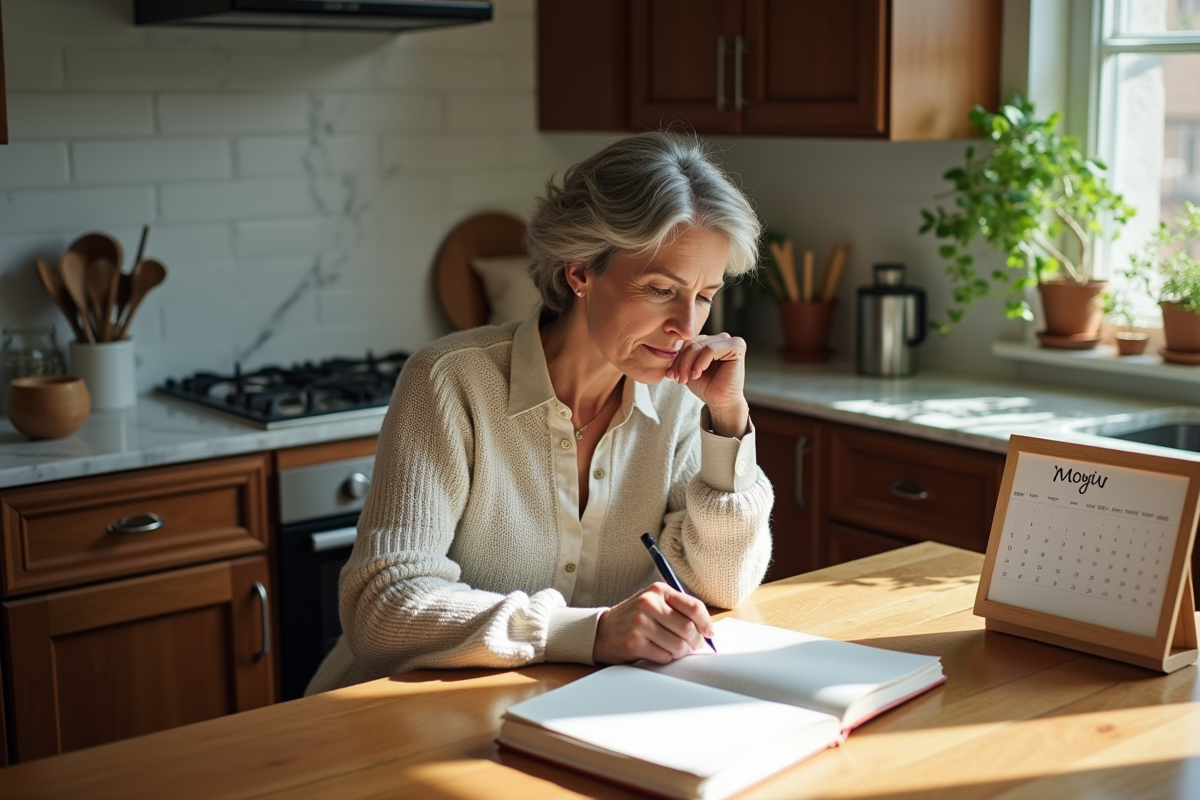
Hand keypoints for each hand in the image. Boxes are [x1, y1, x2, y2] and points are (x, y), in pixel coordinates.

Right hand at [593, 582, 714, 664]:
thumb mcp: (654, 602)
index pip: (694, 607)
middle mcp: (648, 603)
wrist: (602, 630)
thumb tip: (706, 629)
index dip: (706, 623)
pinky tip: (658, 652)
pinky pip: (663, 656)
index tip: (709, 633)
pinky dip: (665, 658)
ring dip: (680, 652)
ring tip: (673, 649)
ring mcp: (639, 623)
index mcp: (658, 590)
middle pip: (688, 628)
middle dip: (695, 642)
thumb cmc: (634, 617)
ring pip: (678, 645)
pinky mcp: (634, 643)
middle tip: (692, 646)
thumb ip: (678, 610)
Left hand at [665, 333, 749, 436]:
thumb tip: (665, 351)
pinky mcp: (736, 347)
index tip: (671, 375)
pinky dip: (700, 362)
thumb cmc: (706, 386)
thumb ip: (679, 357)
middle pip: (692, 343)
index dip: (677, 358)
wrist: (720, 402)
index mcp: (709, 340)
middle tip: (679, 379)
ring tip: (686, 379)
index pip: (687, 342)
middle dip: (682, 362)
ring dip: (688, 364)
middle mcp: (720, 338)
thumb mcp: (687, 369)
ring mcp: (729, 341)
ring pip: (699, 346)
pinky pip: (711, 349)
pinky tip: (697, 374)